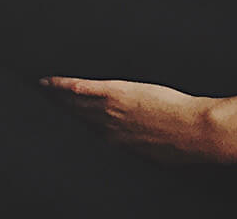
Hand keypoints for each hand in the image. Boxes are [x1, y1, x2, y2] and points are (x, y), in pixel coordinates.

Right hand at [40, 76, 229, 163]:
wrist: (196, 132)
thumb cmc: (184, 145)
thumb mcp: (159, 153)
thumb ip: (140, 146)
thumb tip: (134, 145)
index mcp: (118, 142)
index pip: (88, 132)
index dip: (72, 126)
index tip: (60, 122)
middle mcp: (109, 128)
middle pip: (76, 117)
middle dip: (58, 111)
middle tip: (40, 103)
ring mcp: (111, 110)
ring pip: (75, 103)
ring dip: (55, 97)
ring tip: (42, 89)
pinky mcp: (116, 93)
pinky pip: (83, 88)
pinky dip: (64, 85)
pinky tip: (50, 82)